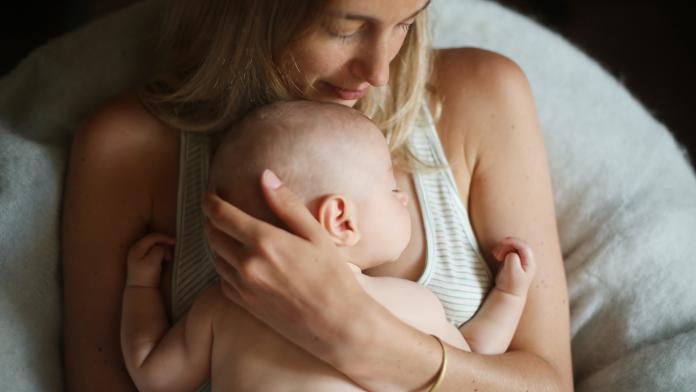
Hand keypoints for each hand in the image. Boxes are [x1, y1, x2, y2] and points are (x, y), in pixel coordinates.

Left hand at [126, 233, 175, 287]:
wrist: (140, 291)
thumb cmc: (146, 276)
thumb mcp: (153, 261)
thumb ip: (159, 250)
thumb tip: (163, 247)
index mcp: (137, 248)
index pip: (153, 237)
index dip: (165, 237)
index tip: (176, 241)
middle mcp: (135, 249)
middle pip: (152, 240)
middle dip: (164, 242)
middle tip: (174, 247)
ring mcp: (137, 256)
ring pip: (153, 246)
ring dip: (163, 248)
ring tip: (170, 255)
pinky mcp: (141, 262)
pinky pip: (152, 252)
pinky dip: (160, 253)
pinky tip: (165, 258)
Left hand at [202, 170, 368, 364]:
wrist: (337, 325)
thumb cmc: (333, 276)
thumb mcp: (316, 234)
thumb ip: (287, 204)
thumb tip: (265, 176)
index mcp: (264, 241)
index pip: (221, 215)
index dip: (211, 201)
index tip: (210, 195)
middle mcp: (247, 264)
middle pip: (212, 235)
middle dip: (211, 220)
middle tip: (219, 212)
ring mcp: (243, 287)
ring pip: (215, 257)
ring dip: (216, 242)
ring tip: (226, 234)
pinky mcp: (245, 305)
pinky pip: (222, 280)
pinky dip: (223, 266)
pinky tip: (236, 262)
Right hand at [491, 236, 535, 296]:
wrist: (509, 294)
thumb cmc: (511, 285)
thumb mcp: (512, 273)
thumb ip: (512, 260)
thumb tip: (511, 253)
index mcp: (529, 263)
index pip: (524, 246)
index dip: (513, 242)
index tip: (501, 243)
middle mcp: (527, 259)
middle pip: (519, 244)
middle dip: (507, 244)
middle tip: (497, 253)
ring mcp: (521, 258)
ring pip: (513, 245)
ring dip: (503, 247)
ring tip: (496, 256)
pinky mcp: (515, 259)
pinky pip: (509, 248)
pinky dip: (502, 249)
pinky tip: (497, 257)